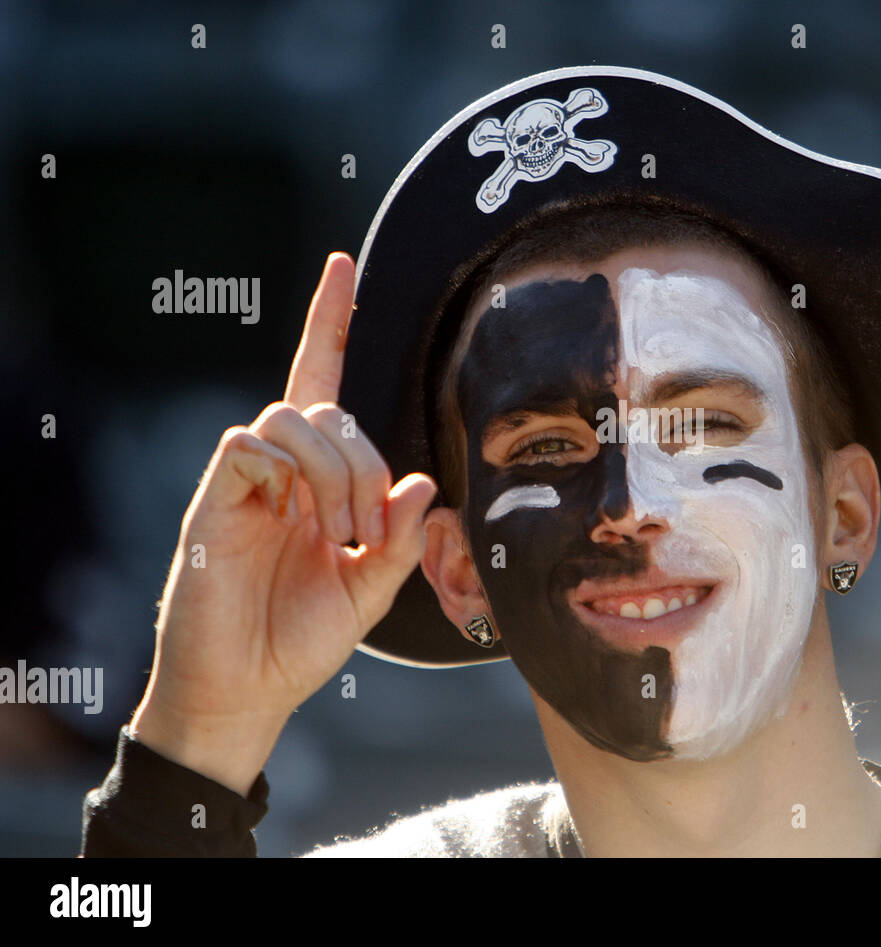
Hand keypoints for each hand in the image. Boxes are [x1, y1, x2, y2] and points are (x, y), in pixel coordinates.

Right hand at [130, 253, 435, 795]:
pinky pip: (249, 445)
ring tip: (342, 537)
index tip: (344, 265)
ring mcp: (244, 483)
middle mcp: (281, 471)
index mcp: (317, 481)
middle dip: (368, 465)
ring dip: (336, 472)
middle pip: (330, 411)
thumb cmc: (301, 639)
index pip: (322, 384)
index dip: (330, 324)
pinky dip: (286, 471)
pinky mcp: (213, 500)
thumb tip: (424, 482)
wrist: (245, 690)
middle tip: (370, 533)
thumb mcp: (371, 591)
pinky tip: (296, 518)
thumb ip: (402, 539)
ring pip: (293, 419)